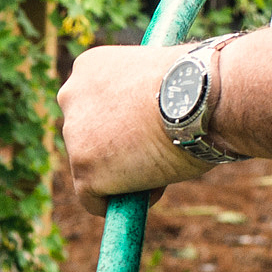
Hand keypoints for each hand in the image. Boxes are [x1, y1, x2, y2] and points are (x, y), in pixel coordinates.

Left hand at [58, 45, 209, 215]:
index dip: (124, 120)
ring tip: (163, 161)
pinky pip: (93, 200)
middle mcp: (69, 97)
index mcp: (87, 69)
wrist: (202, 96)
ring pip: (92, 168)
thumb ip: (137, 97)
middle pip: (88, 135)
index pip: (95, 104)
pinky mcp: (83, 171)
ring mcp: (74, 136)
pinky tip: (149, 190)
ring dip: (123, 173)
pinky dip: (117, 202)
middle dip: (118, 147)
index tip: (151, 125)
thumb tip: (142, 124)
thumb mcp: (156, 76)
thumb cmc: (198, 83)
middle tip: (158, 147)